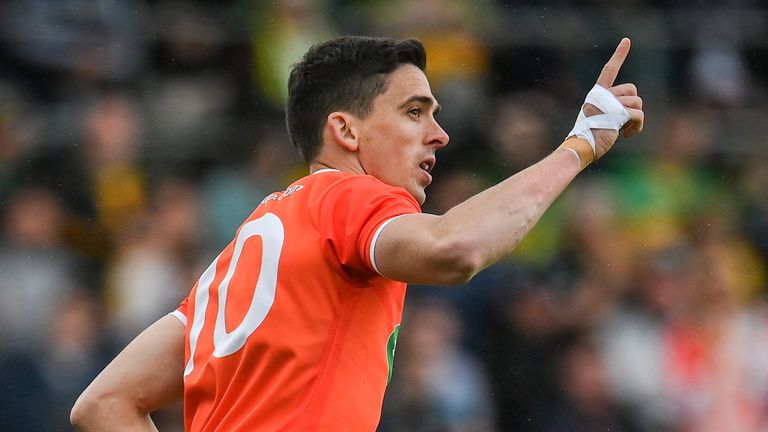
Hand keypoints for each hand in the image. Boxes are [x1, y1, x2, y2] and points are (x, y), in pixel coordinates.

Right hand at [587, 38, 644, 158]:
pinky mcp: (618, 112)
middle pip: (632, 90)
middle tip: (622, 120)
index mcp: (597, 93)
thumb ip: (612, 108)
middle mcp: (603, 94)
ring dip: (634, 119)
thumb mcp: (599, 116)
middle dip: (632, 105)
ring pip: (637, 103)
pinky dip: (637, 127)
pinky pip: (639, 115)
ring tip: (622, 130)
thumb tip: (631, 113)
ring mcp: (610, 102)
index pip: (609, 70)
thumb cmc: (589, 136)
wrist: (581, 146)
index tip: (627, 41)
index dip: (619, 55)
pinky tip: (627, 135)